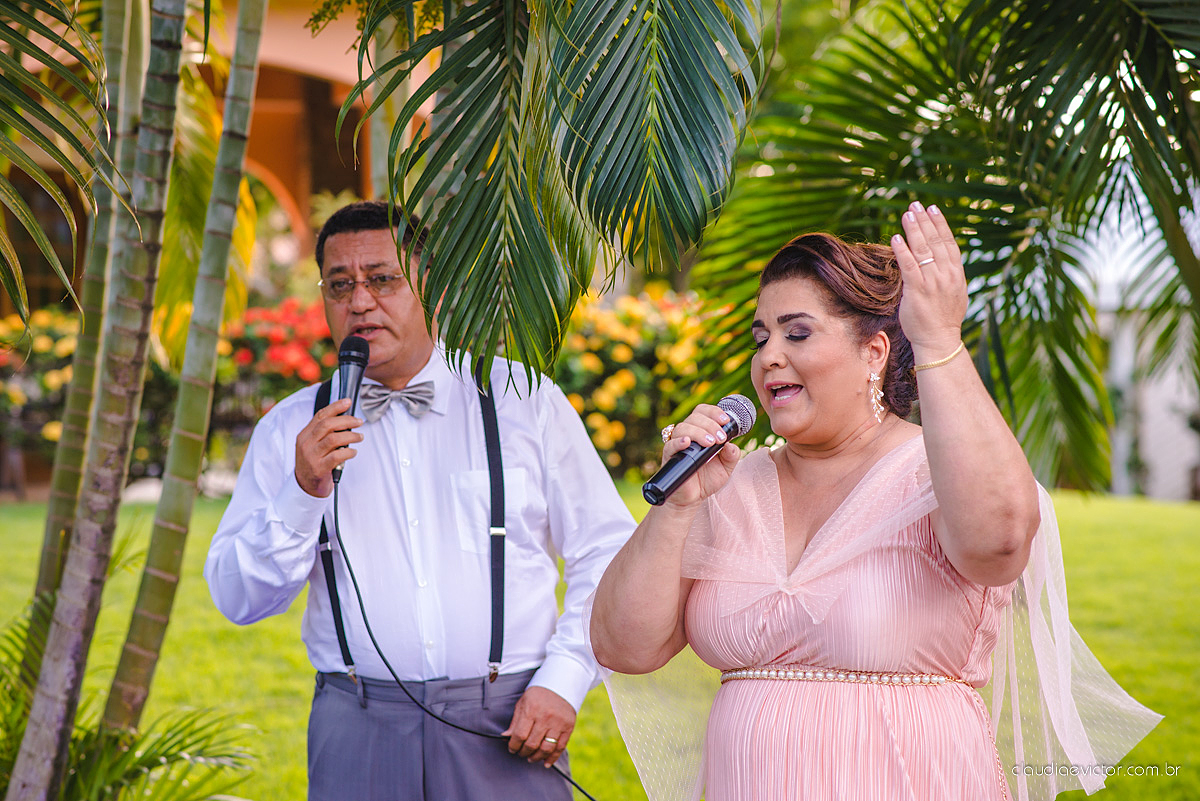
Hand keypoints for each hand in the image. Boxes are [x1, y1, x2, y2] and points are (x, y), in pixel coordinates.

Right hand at [294, 397, 363, 496]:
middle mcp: (306, 444)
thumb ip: (324, 433)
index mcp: (304, 435)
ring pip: (333, 439)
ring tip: (360, 437)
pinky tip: (353, 452)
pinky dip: (349, 452)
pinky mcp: (319, 468)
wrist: (306, 487)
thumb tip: (345, 419)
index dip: (335, 407)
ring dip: (351, 436)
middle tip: (359, 422)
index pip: (320, 416)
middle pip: (327, 425)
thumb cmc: (314, 463)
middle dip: (346, 420)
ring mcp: (311, 456)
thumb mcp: (313, 445)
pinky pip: (337, 456)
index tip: (348, 402)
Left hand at [502, 686, 575, 767]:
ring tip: (531, 758)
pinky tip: (545, 762)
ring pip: (546, 748)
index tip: (512, 748)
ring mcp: (558, 723)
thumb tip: (505, 738)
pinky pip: (560, 747)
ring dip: (536, 757)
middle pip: (532, 744)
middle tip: (521, 753)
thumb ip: (515, 722)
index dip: (513, 746)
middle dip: (524, 752)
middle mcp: (545, 717)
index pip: (519, 735)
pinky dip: (552, 758)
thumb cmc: (538, 695)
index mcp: (531, 710)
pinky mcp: (568, 727)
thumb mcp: (523, 703)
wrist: (560, 684)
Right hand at [660, 404, 740, 508]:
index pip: (703, 412)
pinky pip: (670, 445)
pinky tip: (687, 442)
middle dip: (710, 424)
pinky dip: (678, 442)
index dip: (713, 412)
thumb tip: (732, 446)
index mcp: (701, 432)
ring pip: (683, 427)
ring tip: (710, 443)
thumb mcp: (726, 468)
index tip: (725, 420)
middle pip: (694, 417)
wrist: (692, 498)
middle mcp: (688, 435)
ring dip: (698, 432)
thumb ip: (731, 456)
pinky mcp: (670, 457)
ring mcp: (678, 445)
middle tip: (720, 437)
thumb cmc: (707, 480)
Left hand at [891, 202, 967, 361]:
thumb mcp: (954, 293)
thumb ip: (948, 276)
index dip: (940, 225)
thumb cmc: (943, 320)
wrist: (939, 340)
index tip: (933, 210)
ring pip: (922, 249)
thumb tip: (942, 263)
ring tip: (907, 214)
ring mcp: (932, 282)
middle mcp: (946, 274)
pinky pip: (909, 266)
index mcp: (956, 274)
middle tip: (916, 205)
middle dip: (925, 221)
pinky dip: (902, 250)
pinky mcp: (917, 290)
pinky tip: (896, 238)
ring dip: (914, 229)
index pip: (949, 243)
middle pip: (935, 241)